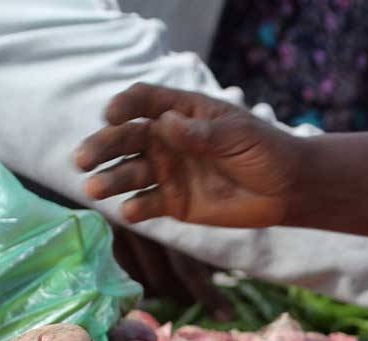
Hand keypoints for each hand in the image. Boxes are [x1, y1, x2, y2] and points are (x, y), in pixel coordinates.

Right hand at [75, 83, 301, 227]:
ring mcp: (167, 172)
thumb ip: (202, 134)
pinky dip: (136, 208)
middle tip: (82, 158)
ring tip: (94, 188)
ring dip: (111, 179)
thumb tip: (166, 124)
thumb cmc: (264, 151)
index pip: (144, 102)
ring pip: (130, 173)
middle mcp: (166, 140)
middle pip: (126, 138)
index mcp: (181, 112)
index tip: (112, 115)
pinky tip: (128, 211)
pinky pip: (147, 204)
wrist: (285, 189)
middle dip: (103, 146)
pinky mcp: (172, 203)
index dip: (125, 106)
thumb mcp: (237, 135)